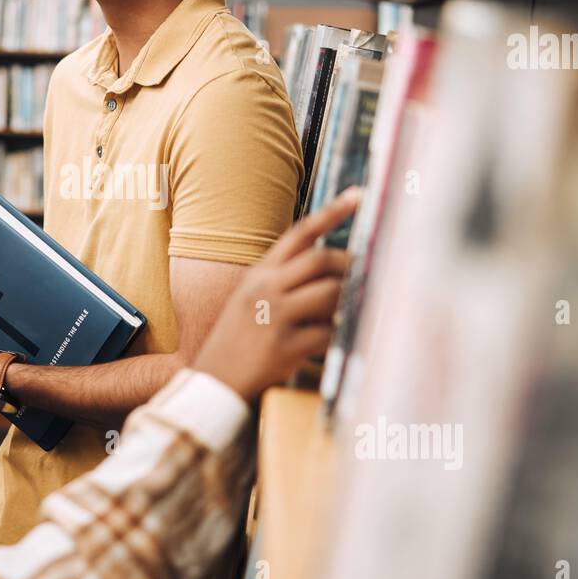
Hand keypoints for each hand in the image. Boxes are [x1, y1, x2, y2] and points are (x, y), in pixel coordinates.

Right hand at [192, 188, 360, 401]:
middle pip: (321, 259)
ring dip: (346, 302)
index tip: (359, 196)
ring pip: (329, 293)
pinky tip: (335, 341)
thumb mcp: (250, 299)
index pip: (299, 233)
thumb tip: (330, 269)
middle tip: (364, 274)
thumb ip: (282, 280)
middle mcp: (264, 289)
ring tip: (347, 312)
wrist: (213, 382)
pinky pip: (327, 333)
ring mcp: (273, 316)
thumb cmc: (237, 341)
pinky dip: (338, 336)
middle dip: (349, 265)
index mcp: (258, 274)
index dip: (332, 212)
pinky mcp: (283, 347)